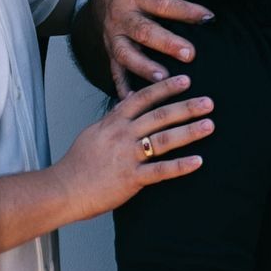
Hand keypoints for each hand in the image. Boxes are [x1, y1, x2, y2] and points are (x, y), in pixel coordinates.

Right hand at [51, 75, 212, 221]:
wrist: (61, 190)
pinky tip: (198, 161)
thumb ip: (113, 118)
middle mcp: (122, 136)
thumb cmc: (77, 164)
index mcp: (113, 123)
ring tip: (209, 125)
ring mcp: (127, 156)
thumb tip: (127, 102)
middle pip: (160, 116)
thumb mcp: (93, 133)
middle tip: (209, 102)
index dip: (165, 88)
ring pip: (164, 140)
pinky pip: (160, 170)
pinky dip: (181, 166)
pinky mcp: (131, 178)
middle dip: (186, 107)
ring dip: (190, 132)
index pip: (142, 99)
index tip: (185, 80)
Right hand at [93, 0, 212, 97]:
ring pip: (126, 54)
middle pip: (144, 31)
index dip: (186, 10)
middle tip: (190, 54)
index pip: (164, 3)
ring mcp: (113, 37)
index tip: (208, 18)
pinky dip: (122, 87)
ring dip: (144, 68)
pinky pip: (114, 72)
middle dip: (167, 44)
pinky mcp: (110, 53)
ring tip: (163, 80)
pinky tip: (132, 100)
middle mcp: (122, 16)